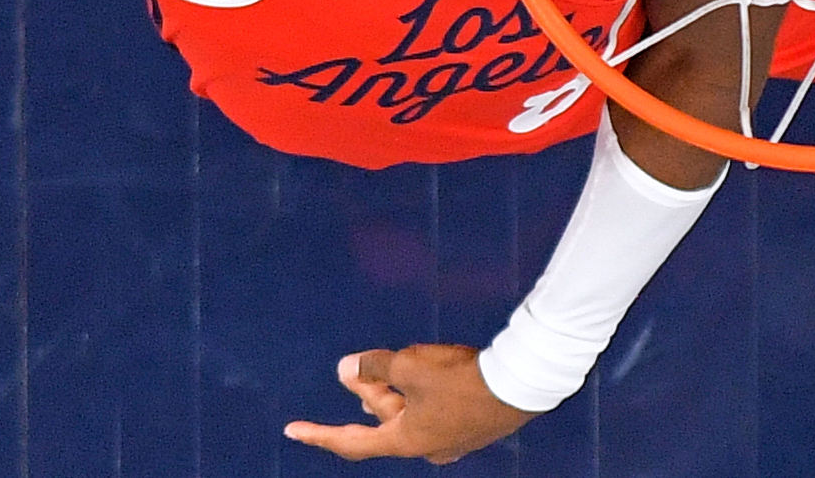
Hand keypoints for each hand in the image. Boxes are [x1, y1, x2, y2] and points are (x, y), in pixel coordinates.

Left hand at [284, 344, 539, 463]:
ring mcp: (452, 440)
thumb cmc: (461, 378)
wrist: (522, 382)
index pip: (351, 442)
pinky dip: (420, 393)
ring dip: (394, 391)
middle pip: (386, 420)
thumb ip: (375, 367)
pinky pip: (435, 410)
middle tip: (351, 367)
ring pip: (412, 413)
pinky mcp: (472, 425)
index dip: (319, 434)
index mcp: (406, 440)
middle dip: (366, 392)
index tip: (292, 430)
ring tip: (383, 371)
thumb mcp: (410, 366)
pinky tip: (424, 377)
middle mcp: (426, 448)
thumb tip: (345, 368)